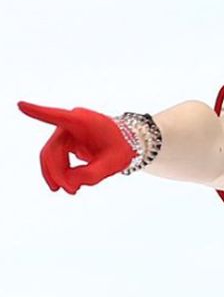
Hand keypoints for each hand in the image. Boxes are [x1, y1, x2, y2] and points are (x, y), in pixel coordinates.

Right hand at [17, 100, 135, 193]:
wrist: (129, 142)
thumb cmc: (122, 147)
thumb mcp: (112, 164)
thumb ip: (92, 175)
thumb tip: (70, 183)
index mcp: (82, 121)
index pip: (57, 116)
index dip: (38, 112)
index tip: (21, 105)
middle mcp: (70, 123)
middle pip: (52, 149)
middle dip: (57, 172)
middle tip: (69, 191)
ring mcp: (67, 131)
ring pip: (51, 155)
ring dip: (57, 175)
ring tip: (70, 190)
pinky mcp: (66, 140)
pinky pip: (56, 158)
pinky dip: (60, 172)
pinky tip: (69, 184)